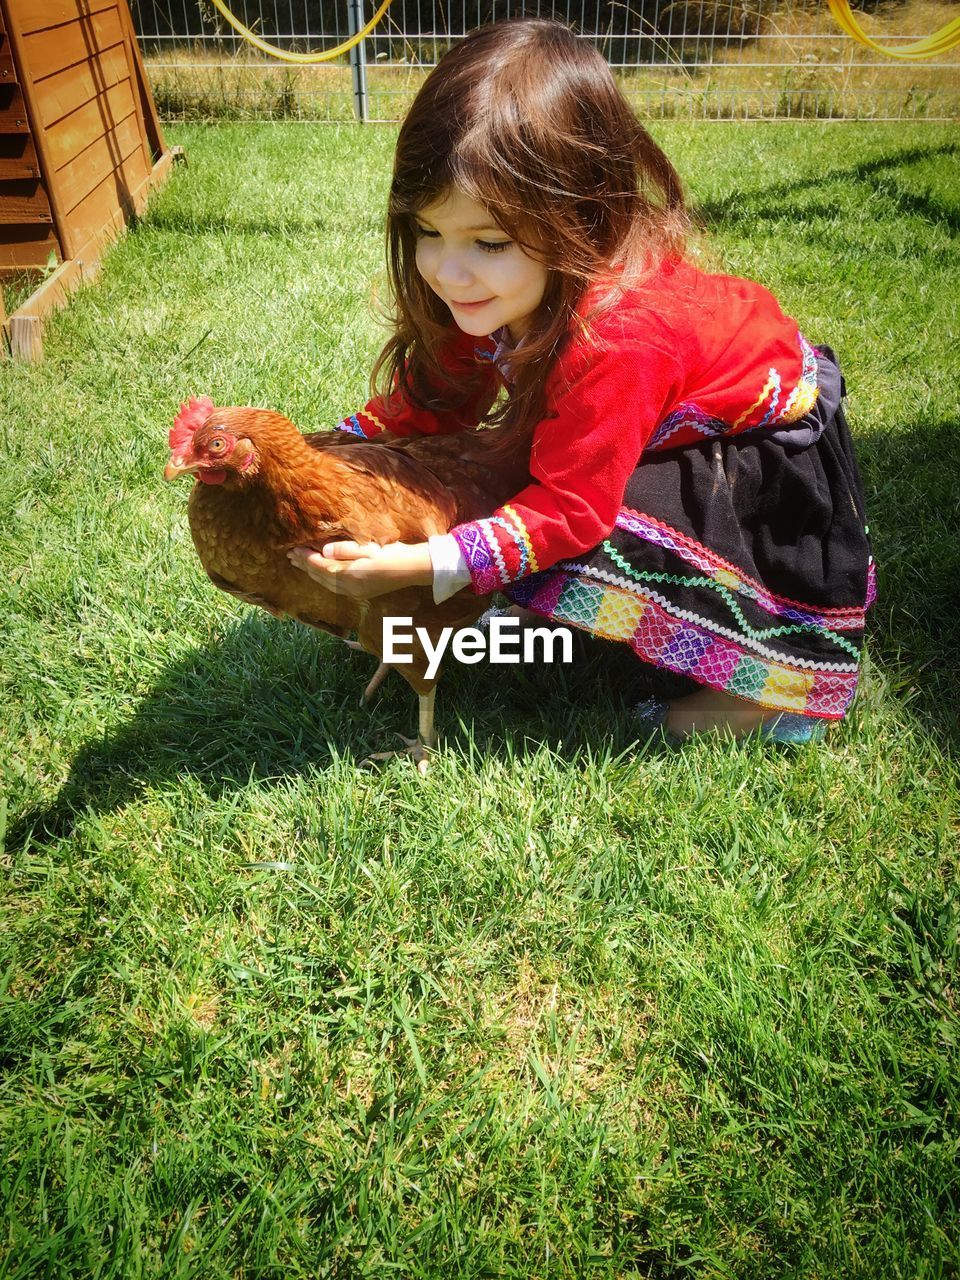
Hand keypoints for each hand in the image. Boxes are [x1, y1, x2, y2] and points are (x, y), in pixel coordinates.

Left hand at [287, 540, 432, 599]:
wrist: (412, 569)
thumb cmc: (391, 554)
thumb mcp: (367, 548)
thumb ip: (344, 550)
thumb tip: (323, 551)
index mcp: (350, 574)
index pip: (320, 565)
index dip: (305, 557)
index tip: (293, 548)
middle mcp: (349, 587)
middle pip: (320, 576)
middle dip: (304, 565)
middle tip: (290, 556)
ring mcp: (354, 592)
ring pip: (326, 583)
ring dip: (312, 573)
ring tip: (300, 565)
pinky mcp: (360, 592)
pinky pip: (334, 586)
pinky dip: (323, 578)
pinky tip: (320, 573)